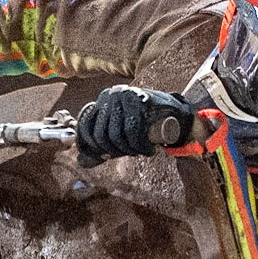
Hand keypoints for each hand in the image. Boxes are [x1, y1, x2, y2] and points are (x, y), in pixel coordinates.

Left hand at [75, 86, 193, 164]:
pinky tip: (148, 150)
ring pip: (115, 135)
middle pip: (100, 134)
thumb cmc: (146, 124)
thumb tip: (81, 163)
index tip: (104, 156)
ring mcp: (125, 96)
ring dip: (128, 151)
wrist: (176, 113)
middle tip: (128, 154)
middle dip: (113, 151)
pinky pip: (132, 132)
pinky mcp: (141, 100)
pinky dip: (140, 147)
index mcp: (102, 100)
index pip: (85, 125)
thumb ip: (102, 144)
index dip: (90, 146)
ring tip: (140, 152)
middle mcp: (111, 95)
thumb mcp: (121, 131)